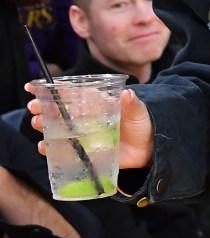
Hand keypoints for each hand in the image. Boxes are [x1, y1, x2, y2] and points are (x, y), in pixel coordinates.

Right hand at [28, 88, 154, 170]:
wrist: (147, 150)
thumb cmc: (141, 125)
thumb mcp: (139, 112)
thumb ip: (132, 104)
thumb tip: (127, 93)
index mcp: (96, 102)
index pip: (72, 92)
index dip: (53, 88)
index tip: (34, 85)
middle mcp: (85, 117)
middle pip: (59, 109)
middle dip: (43, 107)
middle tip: (34, 107)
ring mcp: (82, 134)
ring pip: (56, 127)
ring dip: (42, 125)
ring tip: (37, 123)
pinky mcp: (82, 151)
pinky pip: (61, 149)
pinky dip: (50, 148)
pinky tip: (43, 146)